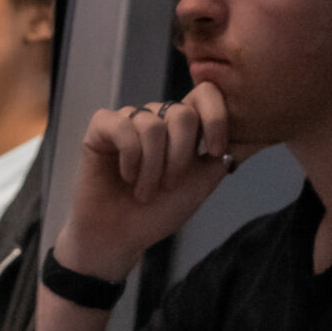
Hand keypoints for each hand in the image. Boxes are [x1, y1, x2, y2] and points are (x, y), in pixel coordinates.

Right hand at [54, 83, 238, 282]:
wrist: (119, 236)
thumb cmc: (156, 213)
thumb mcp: (198, 186)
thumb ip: (216, 159)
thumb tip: (231, 137)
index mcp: (184, 128)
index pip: (206, 94)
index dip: (216, 117)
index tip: (213, 151)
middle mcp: (157, 118)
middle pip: (182, 113)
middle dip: (180, 156)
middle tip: (169, 185)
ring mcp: (129, 121)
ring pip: (153, 126)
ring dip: (152, 167)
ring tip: (144, 192)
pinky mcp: (101, 127)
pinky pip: (122, 127)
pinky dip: (130, 157)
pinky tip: (126, 176)